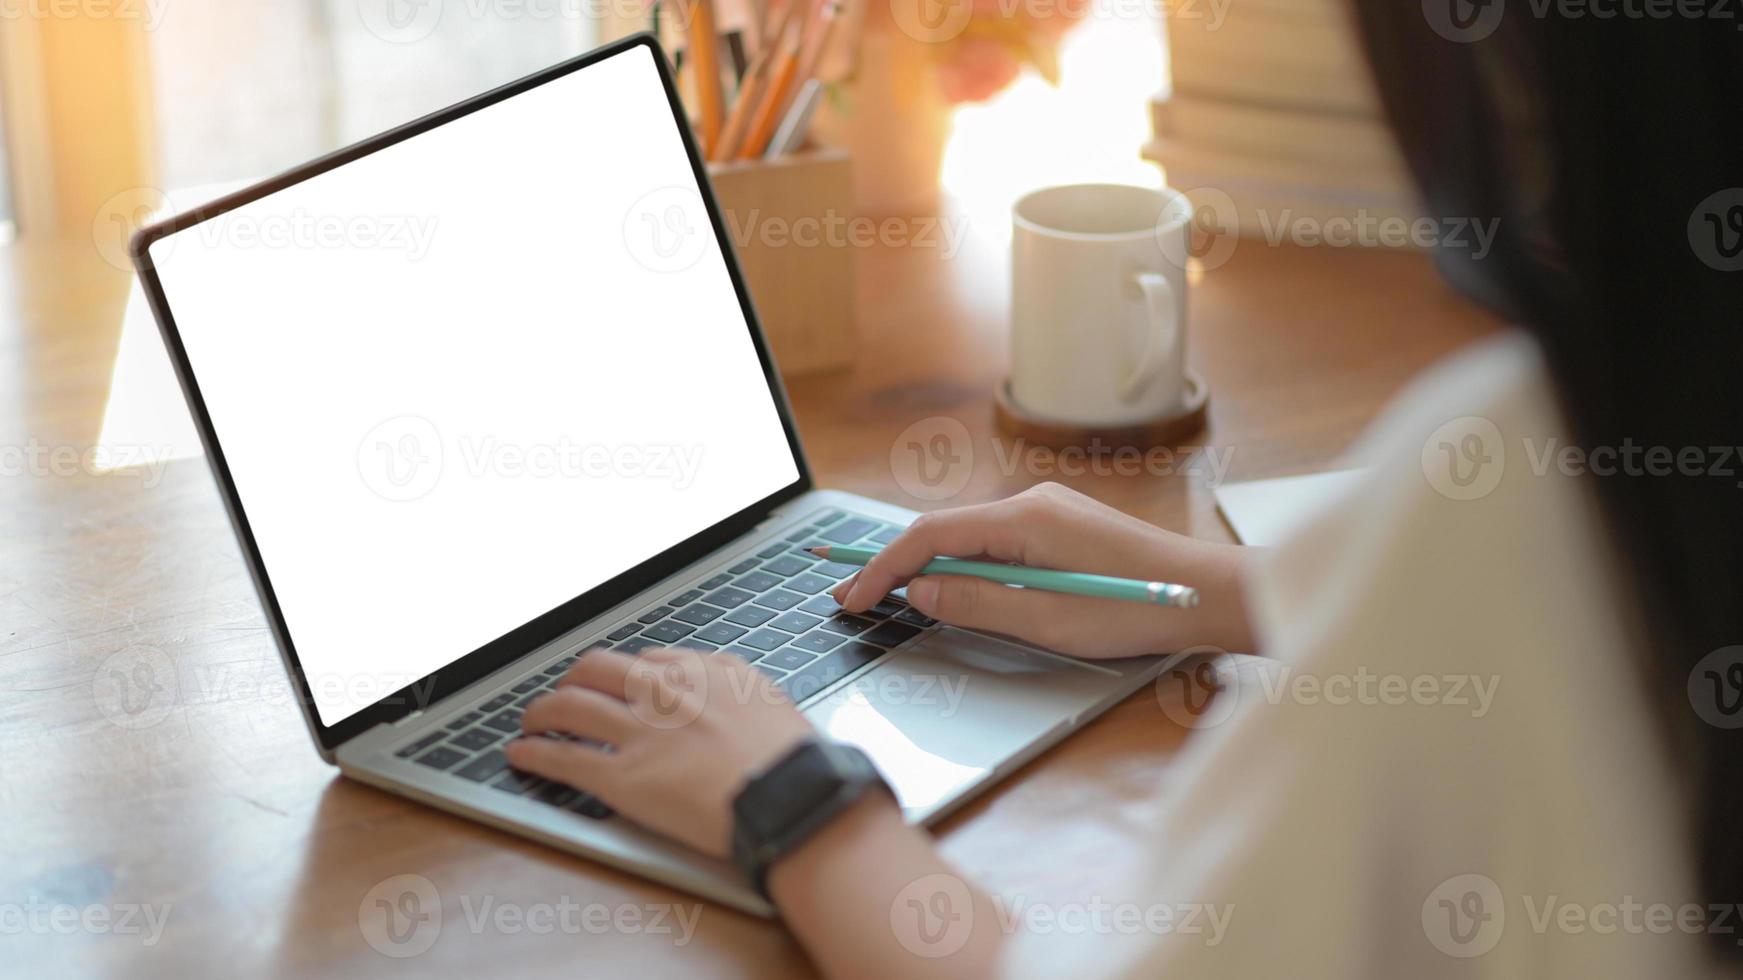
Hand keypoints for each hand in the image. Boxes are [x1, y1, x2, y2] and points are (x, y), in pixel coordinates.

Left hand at [507, 647, 812, 857]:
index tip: (618, 686)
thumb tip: (719, 688)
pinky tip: (520, 755)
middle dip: (575, 679)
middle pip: (598, 669)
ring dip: (542, 712)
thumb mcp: (770, 702)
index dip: (625, 675)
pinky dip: (534, 754)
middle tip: (567, 693)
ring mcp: (639, 732)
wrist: (789, 797)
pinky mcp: (622, 777)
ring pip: (569, 707)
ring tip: (532, 720)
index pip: (648, 660)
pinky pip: (564, 759)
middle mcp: (664, 692)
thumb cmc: (792, 761)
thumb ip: (735, 689)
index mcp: (703, 671)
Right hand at [835, 482, 1256, 657]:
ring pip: (967, 535)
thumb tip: (923, 589)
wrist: (1206, 592)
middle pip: (942, 529)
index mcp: (1024, 519)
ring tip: (888, 595)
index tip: (852, 597)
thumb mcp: (1048, 620)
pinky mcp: (1059, 525)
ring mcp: (1045, 510)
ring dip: (927, 564)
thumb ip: (979, 602)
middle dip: (893, 564)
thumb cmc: (1135, 608)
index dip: (883, 568)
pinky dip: (961, 561)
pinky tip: (948, 585)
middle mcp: (1029, 502)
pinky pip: (993, 539)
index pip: (931, 535)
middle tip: (851, 597)